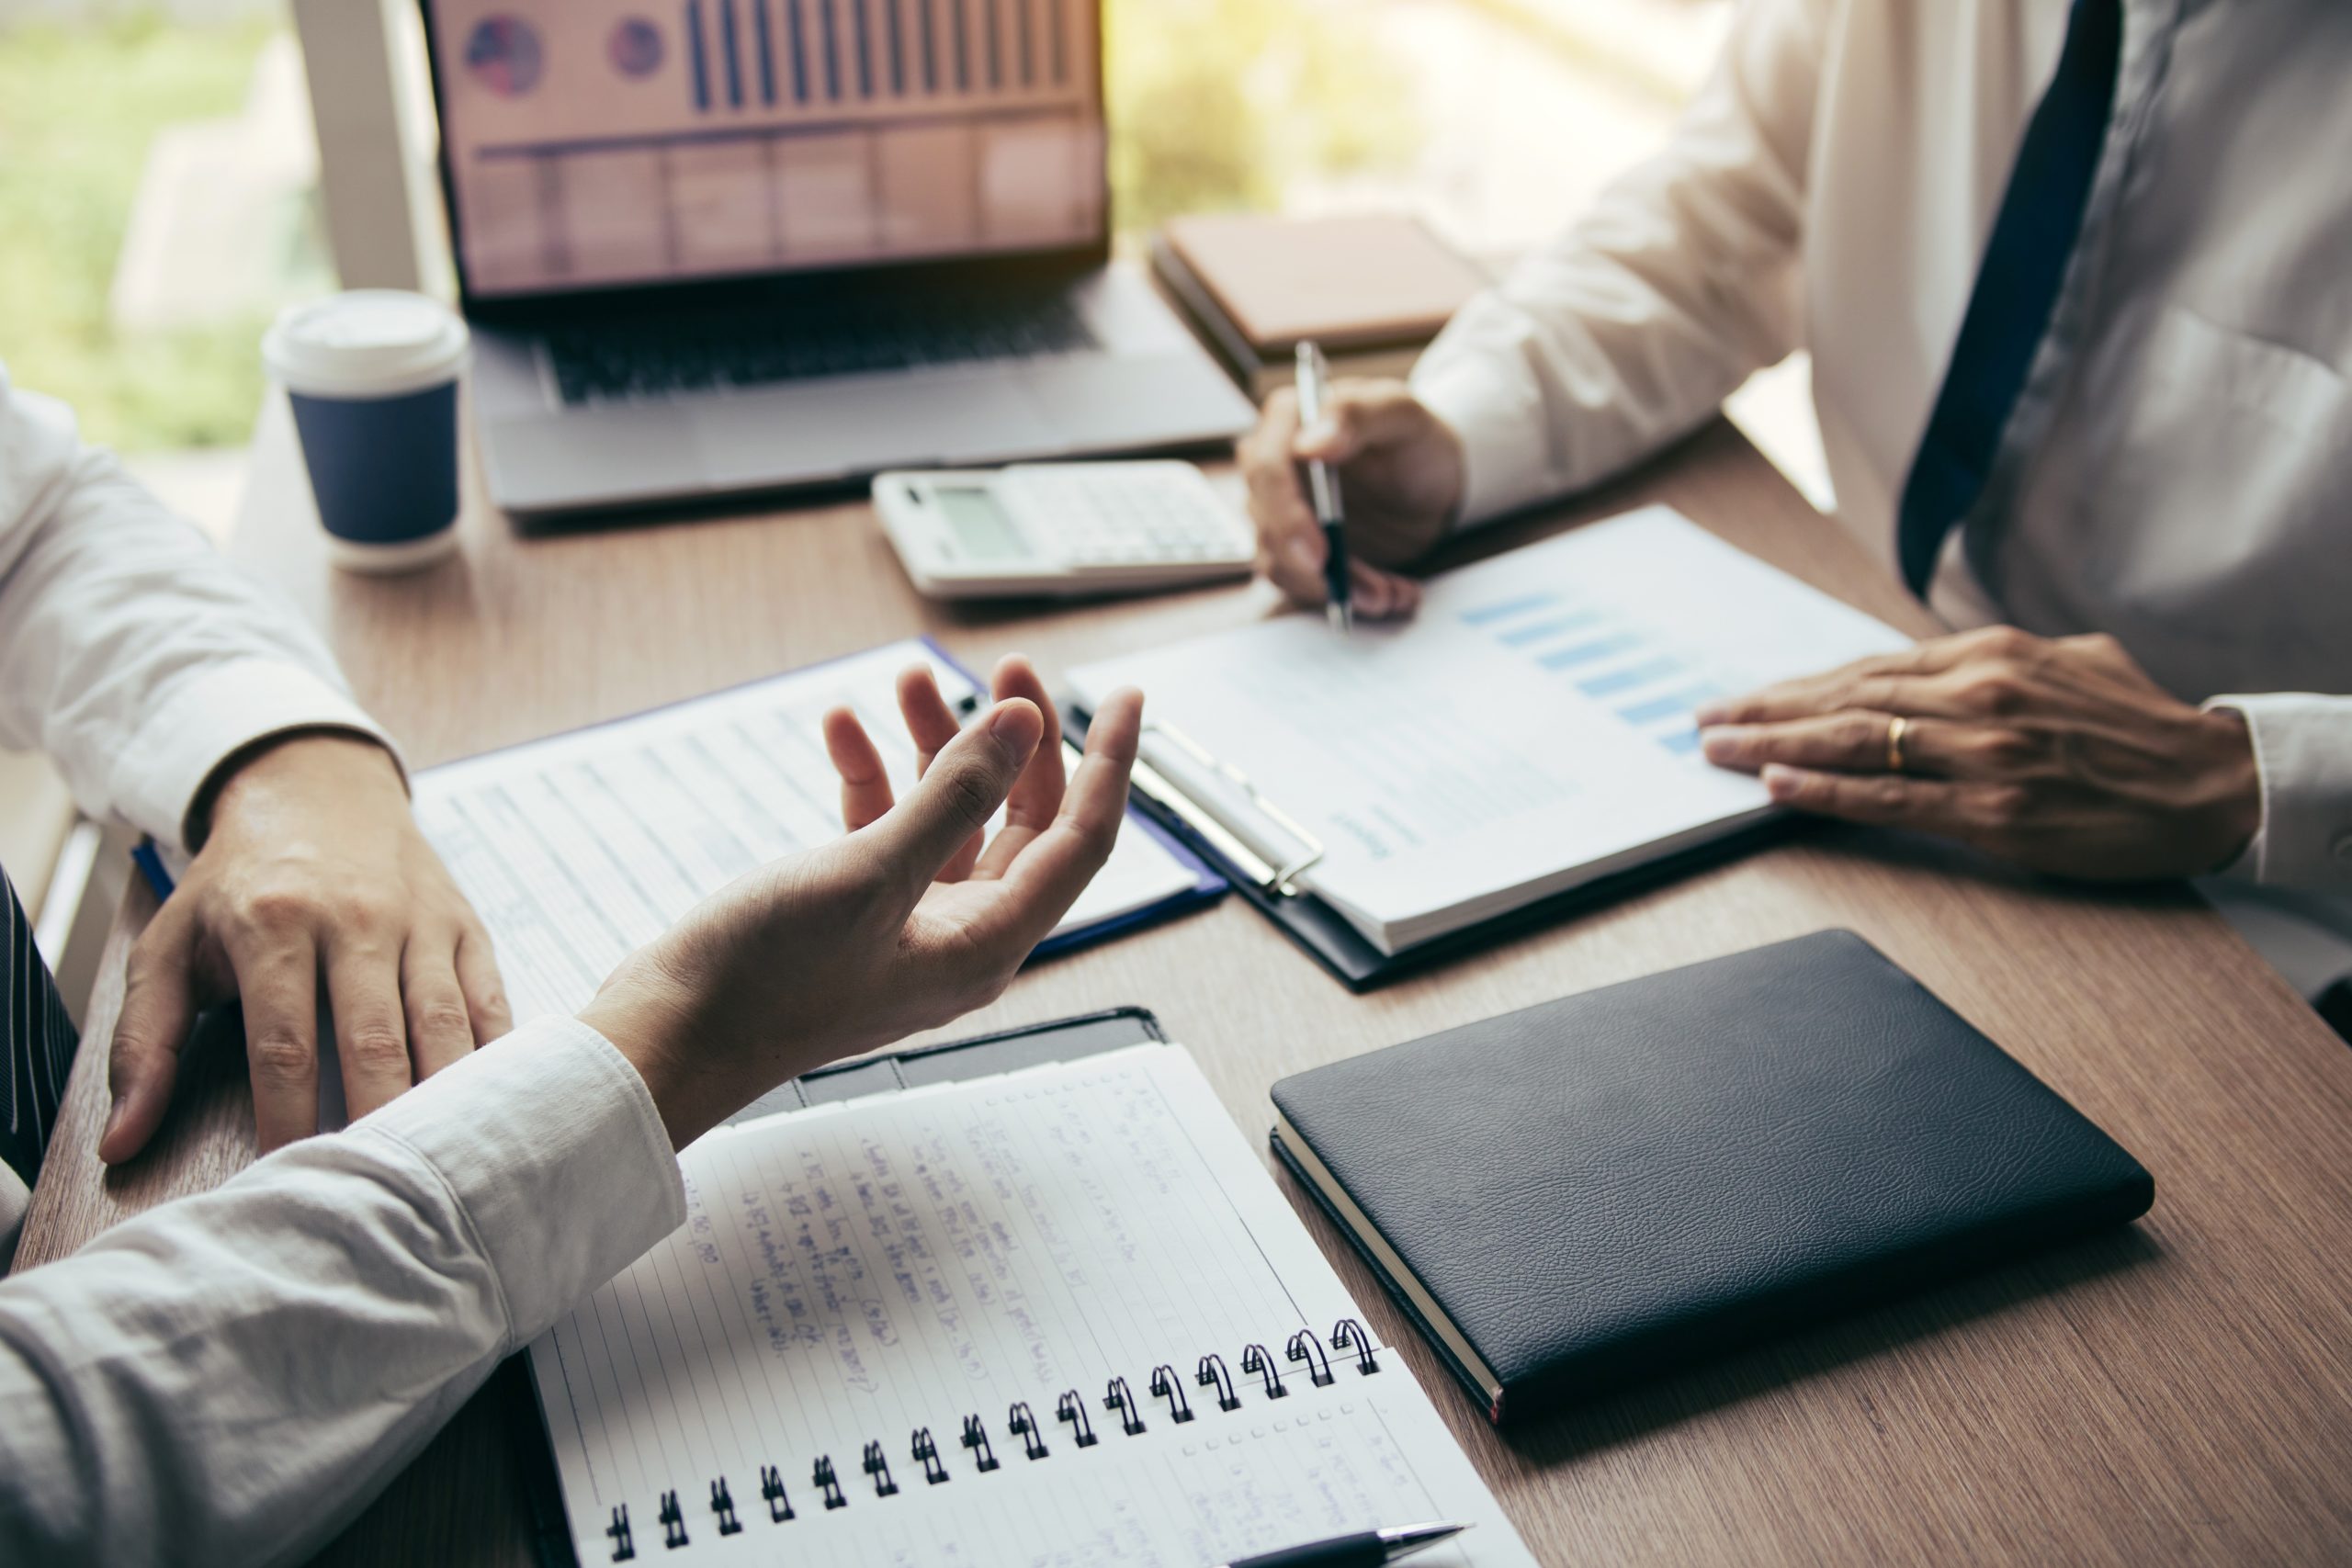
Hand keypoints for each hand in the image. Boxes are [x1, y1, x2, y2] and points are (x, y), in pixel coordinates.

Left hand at [102, 735, 511, 1162]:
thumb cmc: (241, 884)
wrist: (318, 786)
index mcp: (275, 922)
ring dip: (444, 1101)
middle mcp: (357, 918)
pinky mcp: (466, 924)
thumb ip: (146, 1044)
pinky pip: (491, 1001)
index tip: (292, 1176)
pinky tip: (491, 1110)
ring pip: (445, 1025)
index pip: (285, 1043)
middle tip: (379, 1190)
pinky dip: (496, 1059)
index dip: (289, 1119)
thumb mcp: (172, 946)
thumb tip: (122, 1140)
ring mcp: (421, 920)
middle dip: (377, 1124)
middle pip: (376, 1042)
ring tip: (441, 1166)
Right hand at [579, 665, 1142, 1148]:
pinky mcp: (854, 915)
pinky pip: (885, 831)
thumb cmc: (765, 979)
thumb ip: (954, 795)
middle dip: (1016, 741)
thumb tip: (1024, 727)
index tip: (1131, 697)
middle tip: (1005, 669)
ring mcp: (907, 926)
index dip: (1112, 765)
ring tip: (908, 677)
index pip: (1083, 841)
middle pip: (1022, 820)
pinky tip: (840, 727)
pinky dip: (871, 776)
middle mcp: (962, 937)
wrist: (666, 1041)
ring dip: (935, 746)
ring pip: (949, 816)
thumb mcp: (869, 873)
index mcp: (988, 943)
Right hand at [1237, 378, 1465, 619]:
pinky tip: (1391, 594)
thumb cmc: (1414, 437)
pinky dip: (1348, 596)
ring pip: (1282, 563)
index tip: (1320, 553)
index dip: (1287, 515)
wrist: (1431, 478)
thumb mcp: (1401, 413)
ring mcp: (1280, 511)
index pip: (1265, 468)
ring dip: (1335, 589)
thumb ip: (1356, 415)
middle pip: (1265, 523)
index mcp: (1287, 421)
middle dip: (1309, 568)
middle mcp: (1272, 467)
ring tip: (1389, 595)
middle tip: (1362, 593)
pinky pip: (1306, 584)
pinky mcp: (1296, 549)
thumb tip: (1309, 444)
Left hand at [1695, 627, 2260, 880]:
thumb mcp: (2067, 661)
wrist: (2211, 783)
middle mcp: (1977, 695)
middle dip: (1764, 709)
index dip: (1795, 686)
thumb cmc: (2140, 728)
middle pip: (1844, 698)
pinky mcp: (1995, 812)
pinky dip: (1828, 791)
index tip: (1742, 696)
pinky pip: (1892, 799)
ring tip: (1719, 750)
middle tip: (1702, 721)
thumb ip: (1996, 663)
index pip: (1865, 668)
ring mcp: (1983, 754)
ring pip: (1855, 742)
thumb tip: (1940, 666)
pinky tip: (1779, 784)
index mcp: (1988, 656)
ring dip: (1775, 745)